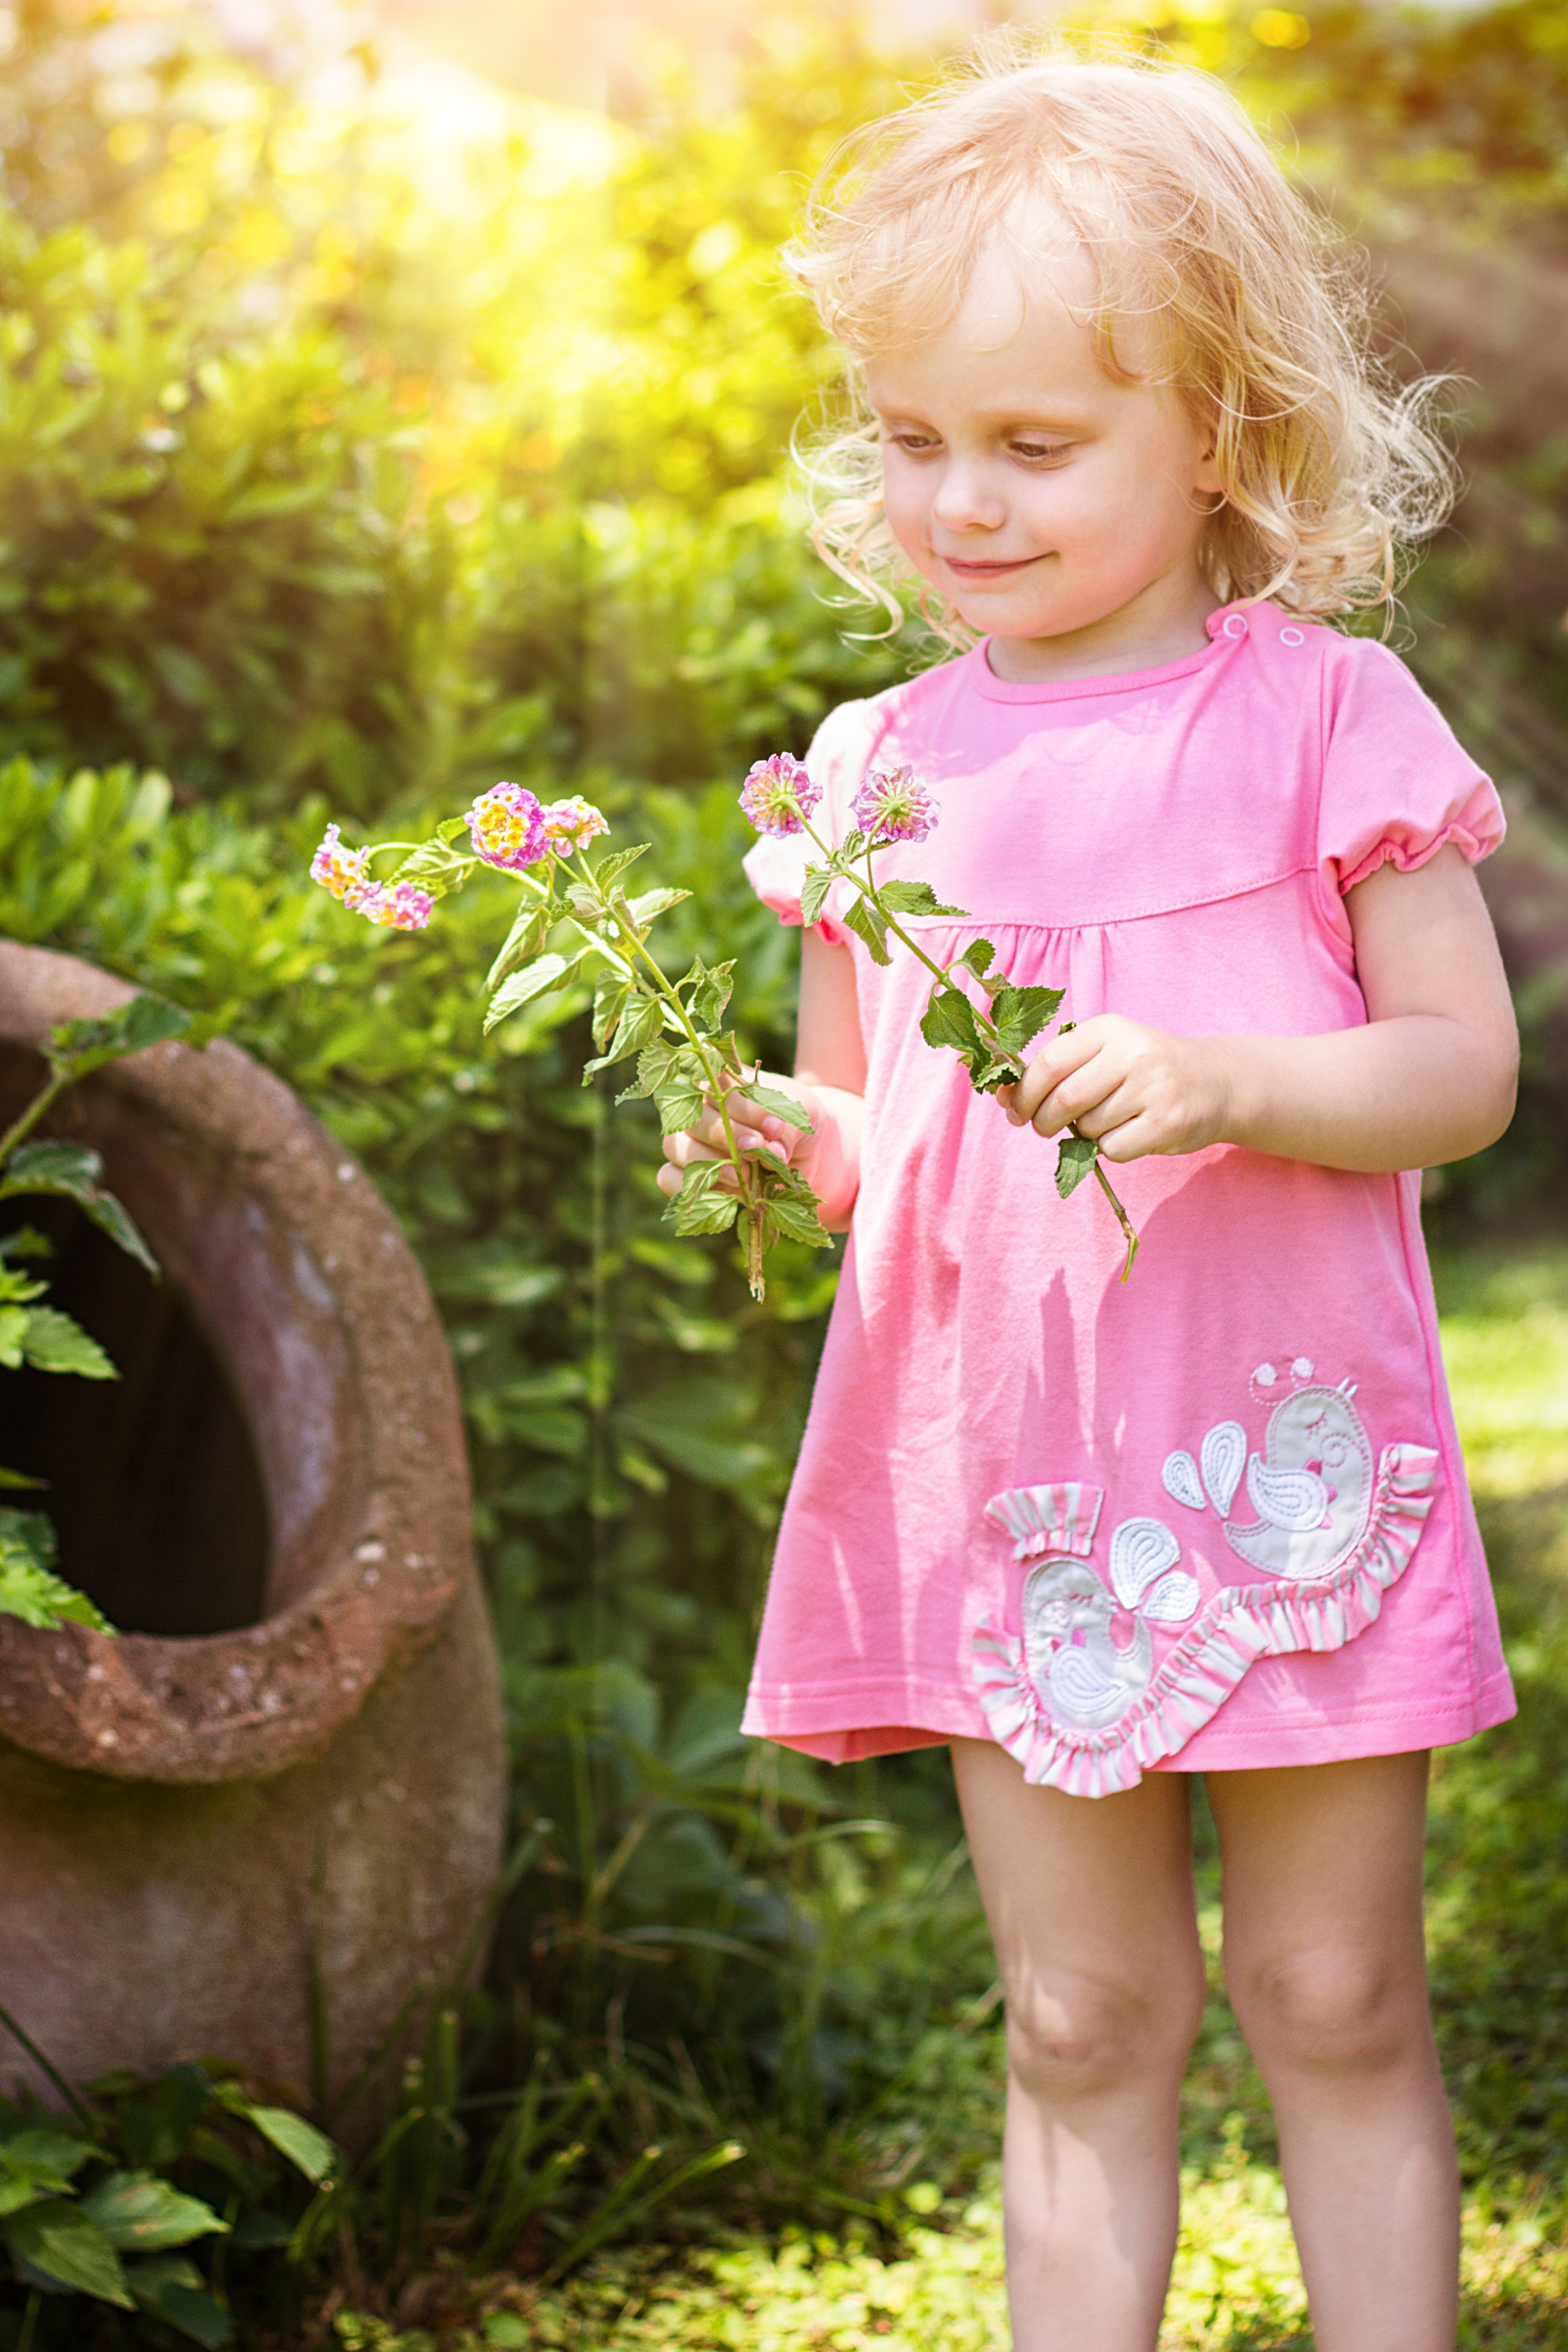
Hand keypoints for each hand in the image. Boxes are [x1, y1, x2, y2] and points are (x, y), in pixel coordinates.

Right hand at [656, 1079, 809, 1201]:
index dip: (743, 1109)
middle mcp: (698, 1109)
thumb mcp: (803, 1117)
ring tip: (744, 1173)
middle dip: (724, 1135)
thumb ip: (788, 1128)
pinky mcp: (688, 1176)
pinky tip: (727, 1190)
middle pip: (691, 1117)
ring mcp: (688, 1142)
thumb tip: (770, 1152)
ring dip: (708, 1162)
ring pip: (674, 1146)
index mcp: (720, 1082)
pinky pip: (667, 1178)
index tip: (773, 1126)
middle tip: (756, 1148)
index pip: (716, 1086)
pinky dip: (692, 1187)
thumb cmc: (797, 1124)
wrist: (805, 1154)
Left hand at [995, 1016, 1231, 1163]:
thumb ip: (1059, 1069)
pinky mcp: (1167, 1123)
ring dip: (1084, 1135)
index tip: (1014, 1110)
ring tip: (1106, 1120)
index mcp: (1109, 1030)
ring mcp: (1153, 1089)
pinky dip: (1110, 1150)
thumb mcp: (1106, 1051)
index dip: (1023, 1093)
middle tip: (1044, 1128)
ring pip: (1088, 1129)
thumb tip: (1001, 1095)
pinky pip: (1113, 1150)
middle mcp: (1132, 1054)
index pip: (1049, 1063)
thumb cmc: (1145, 1069)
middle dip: (1043, 1121)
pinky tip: (1130, 1133)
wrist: (1215, 1082)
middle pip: (1064, 1100)